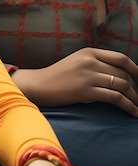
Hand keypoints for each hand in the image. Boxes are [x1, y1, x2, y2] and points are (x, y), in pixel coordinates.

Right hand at [11, 48, 137, 116]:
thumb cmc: (57, 76)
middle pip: (124, 73)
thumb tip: (120, 74)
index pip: (121, 58)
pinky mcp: (84, 91)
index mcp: (89, 52)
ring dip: (135, 98)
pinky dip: (128, 106)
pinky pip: (115, 98)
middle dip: (136, 88)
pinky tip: (132, 112)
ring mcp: (87, 75)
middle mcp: (89, 61)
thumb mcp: (76, 62)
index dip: (136, 70)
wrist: (38, 85)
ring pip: (122, 85)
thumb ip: (95, 63)